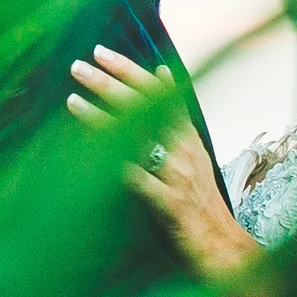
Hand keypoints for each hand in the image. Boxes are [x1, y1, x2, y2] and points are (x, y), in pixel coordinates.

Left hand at [66, 46, 260, 285]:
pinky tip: (91, 155)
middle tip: (76, 66)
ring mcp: (177, 176)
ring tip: (71, 99)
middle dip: (109, 84)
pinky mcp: (170, 204)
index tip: (101, 51)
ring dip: (103, 118)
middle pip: (146, 107)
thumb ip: (175, 115)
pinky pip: (140, 181)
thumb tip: (162, 70)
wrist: (224, 245)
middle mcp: (183, 149)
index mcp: (187, 135)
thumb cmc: (201, 199)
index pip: (159, 91)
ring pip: (139, 139)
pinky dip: (118, 167)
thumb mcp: (193, 151)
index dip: (129, 70)